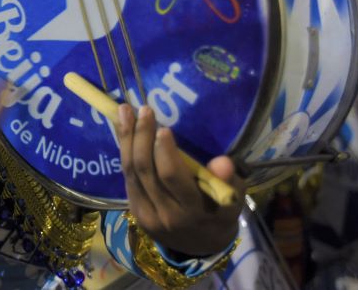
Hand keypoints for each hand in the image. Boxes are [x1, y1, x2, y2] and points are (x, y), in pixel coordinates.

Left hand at [118, 104, 242, 257]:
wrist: (199, 247)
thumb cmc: (220, 216)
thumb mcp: (233, 202)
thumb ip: (229, 182)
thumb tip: (222, 161)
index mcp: (192, 212)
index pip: (171, 177)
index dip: (164, 151)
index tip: (163, 128)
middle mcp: (164, 214)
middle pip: (145, 170)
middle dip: (141, 137)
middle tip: (143, 110)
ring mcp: (145, 214)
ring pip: (131, 172)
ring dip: (126, 140)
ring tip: (125, 112)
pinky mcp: (134, 211)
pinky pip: (127, 177)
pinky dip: (125, 152)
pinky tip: (125, 133)